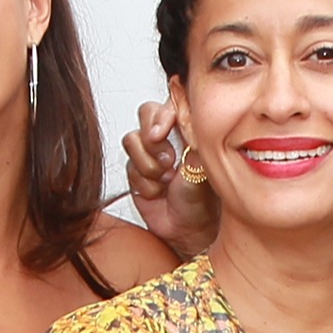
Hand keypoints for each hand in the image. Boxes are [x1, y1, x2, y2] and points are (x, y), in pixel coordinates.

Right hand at [121, 100, 218, 258]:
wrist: (190, 229)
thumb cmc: (203, 199)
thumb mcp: (202, 166)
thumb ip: (192, 140)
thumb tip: (187, 116)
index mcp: (187, 127)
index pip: (169, 103)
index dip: (162, 114)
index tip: (162, 132)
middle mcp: (167, 136)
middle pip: (146, 113)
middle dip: (153, 139)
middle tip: (168, 161)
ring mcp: (149, 153)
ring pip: (133, 140)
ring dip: (150, 165)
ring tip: (167, 180)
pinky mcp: (135, 171)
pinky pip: (128, 167)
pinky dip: (145, 182)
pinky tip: (159, 192)